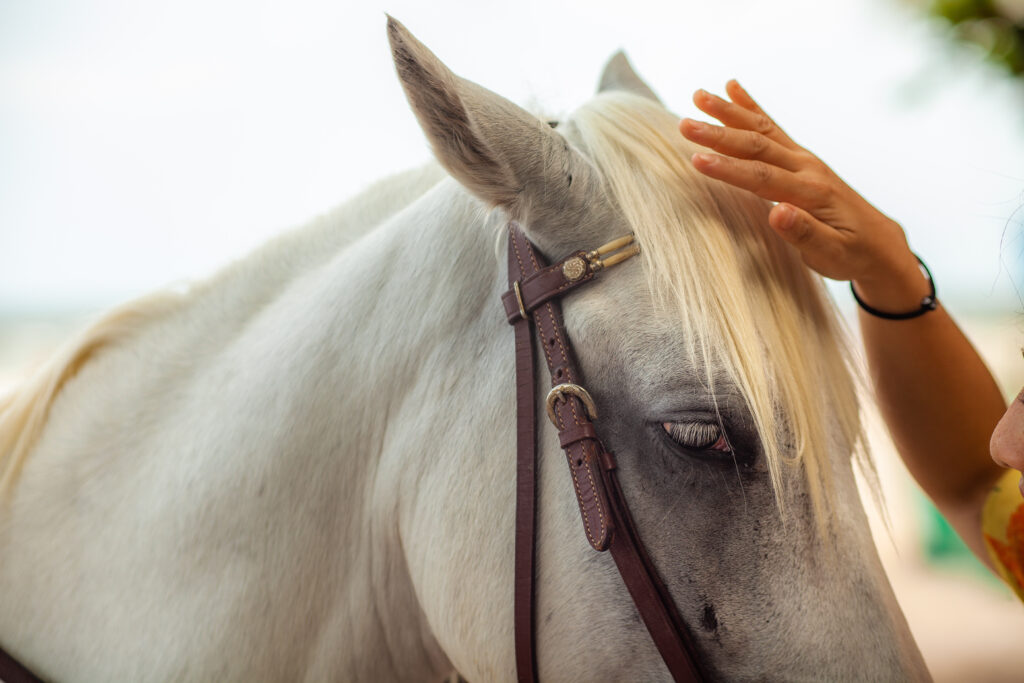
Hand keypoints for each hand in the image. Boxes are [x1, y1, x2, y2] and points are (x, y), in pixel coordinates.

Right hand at [679, 80, 928, 309]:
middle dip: (719, 134)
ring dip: (729, 112)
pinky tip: (733, 88)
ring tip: (699, 96)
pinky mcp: (801, 159)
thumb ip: (805, 234)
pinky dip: (752, 107)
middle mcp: (807, 168)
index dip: (728, 168)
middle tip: (684, 125)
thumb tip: (777, 212)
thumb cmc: (853, 255)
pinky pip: (773, 128)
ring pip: (762, 130)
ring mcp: (805, 160)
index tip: (696, 159)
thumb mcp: (833, 255)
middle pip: (757, 146)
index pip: (763, 178)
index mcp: (812, 193)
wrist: (880, 245)